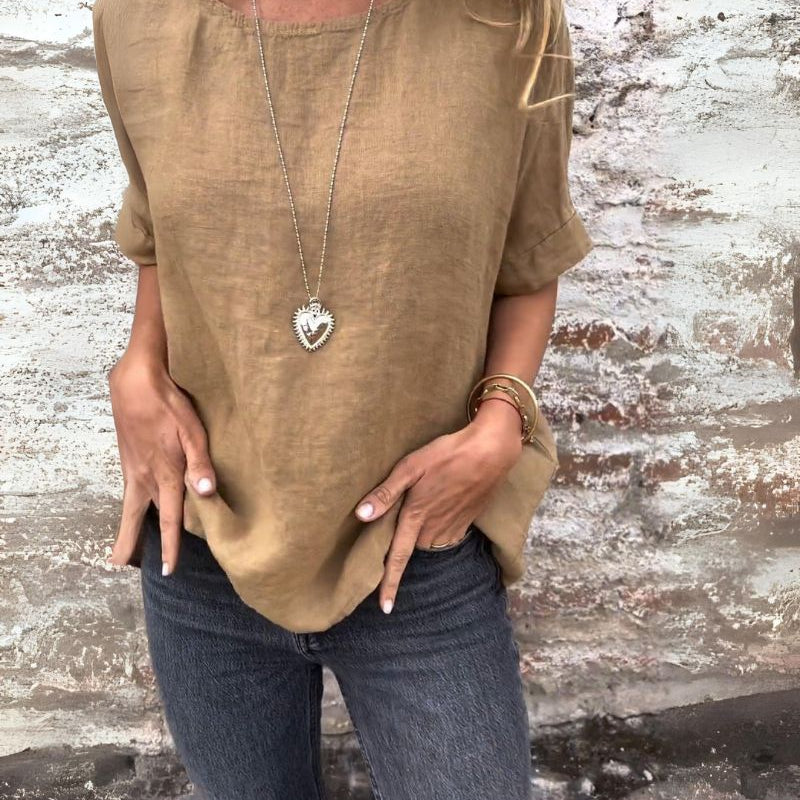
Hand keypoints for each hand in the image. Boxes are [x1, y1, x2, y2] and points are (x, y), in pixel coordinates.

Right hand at [107, 352, 216, 574]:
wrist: (135, 381)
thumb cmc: (168, 403)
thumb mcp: (192, 430)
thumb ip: (200, 463)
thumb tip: (206, 493)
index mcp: (164, 474)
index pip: (171, 519)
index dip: (171, 546)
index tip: (169, 569)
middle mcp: (144, 476)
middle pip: (139, 518)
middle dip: (132, 544)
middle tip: (123, 566)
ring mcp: (133, 467)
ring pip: (131, 506)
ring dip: (129, 528)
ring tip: (123, 549)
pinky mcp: (128, 457)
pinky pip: (130, 489)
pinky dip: (130, 505)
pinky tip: (137, 505)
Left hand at [354, 401, 522, 613]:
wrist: (489, 453)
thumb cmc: (447, 455)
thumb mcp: (410, 467)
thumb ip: (386, 493)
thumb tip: (361, 515)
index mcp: (416, 516)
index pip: (398, 557)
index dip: (390, 584)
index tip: (385, 608)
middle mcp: (434, 527)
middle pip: (413, 546)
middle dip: (406, 540)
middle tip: (404, 515)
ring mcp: (453, 526)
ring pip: (430, 542)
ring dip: (422, 533)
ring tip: (423, 509)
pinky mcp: (467, 521)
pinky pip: (447, 535)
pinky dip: (440, 528)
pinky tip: (441, 507)